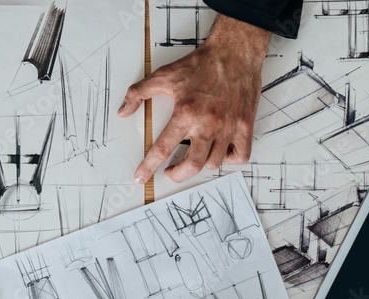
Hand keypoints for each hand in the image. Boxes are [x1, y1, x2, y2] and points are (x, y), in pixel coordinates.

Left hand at [118, 16, 270, 183]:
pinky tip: (222, 152)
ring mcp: (228, 127)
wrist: (234, 51)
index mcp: (186, 114)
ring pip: (214, 163)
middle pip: (191, 166)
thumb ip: (139, 93)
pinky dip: (230, 160)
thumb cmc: (202, 64)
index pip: (162, 149)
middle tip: (171, 171)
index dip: (149, 167)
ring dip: (201, 165)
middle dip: (177, 175)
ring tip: (195, 157)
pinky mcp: (245, 126)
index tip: (140, 178)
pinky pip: (241, 156)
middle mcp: (207, 124)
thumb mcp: (163, 75)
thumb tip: (123, 111)